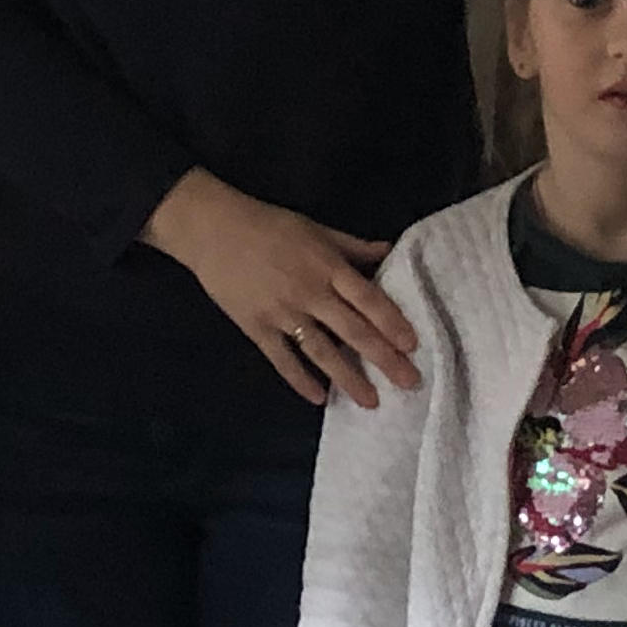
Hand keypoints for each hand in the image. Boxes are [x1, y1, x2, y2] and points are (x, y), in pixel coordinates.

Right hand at [144, 170, 422, 407]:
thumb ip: (352, 246)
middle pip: (353, 331)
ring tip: (370, 402)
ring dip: (348, 378)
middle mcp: (310, 293)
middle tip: (409, 383)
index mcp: (327, 266)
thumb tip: (389, 251)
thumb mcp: (316, 228)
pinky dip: (299, 379)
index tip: (413, 346)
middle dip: (383, 359)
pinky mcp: (256, 328)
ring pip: (322, 351)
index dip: (392, 323)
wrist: (212, 229)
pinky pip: (282, 359)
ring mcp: (282, 313)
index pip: (368, 299)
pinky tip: (319, 398)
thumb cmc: (269, 225)